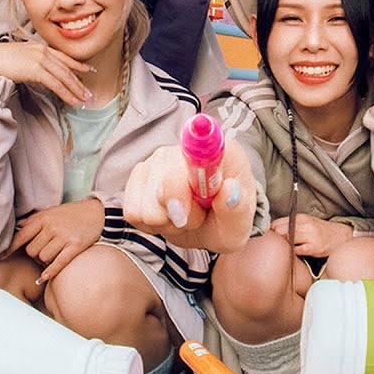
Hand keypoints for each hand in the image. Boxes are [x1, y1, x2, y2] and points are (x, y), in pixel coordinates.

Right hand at [0, 42, 94, 105]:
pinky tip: (73, 102)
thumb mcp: (18, 57)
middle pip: (66, 69)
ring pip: (64, 77)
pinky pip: (56, 84)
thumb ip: (30, 62)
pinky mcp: (36, 70)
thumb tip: (37, 72)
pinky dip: (66, 94)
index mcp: (38, 47)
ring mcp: (40, 60)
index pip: (63, 56)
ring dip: (76, 90)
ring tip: (85, 100)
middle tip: (89, 93)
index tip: (88, 70)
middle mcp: (42, 51)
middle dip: (79, 82)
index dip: (77, 64)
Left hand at [6, 199, 104, 282]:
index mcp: (43, 218)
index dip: (7, 249)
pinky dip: (50, 271)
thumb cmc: (72, 213)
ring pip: (43, 258)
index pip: (20, 236)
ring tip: (53, 255)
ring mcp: (63, 237)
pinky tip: (45, 277)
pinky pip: (59, 262)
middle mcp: (51, 227)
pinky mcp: (75, 246)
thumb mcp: (52, 211)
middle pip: (31, 251)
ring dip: (45, 261)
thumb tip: (18, 226)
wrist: (99, 212)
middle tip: (44, 251)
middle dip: (35, 255)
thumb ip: (34, 220)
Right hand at [123, 139, 257, 253]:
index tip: (190, 206)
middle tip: (199, 216)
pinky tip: (167, 218)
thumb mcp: (239, 224)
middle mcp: (182, 150)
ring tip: (185, 218)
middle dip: (183, 214)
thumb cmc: (227, 218)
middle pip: (165, 184)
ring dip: (166, 221)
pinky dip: (149, 224)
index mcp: (217, 152)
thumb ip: (237, 208)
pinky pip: (133, 211)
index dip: (187, 181)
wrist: (210, 223)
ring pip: (147, 206)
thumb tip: (230, 188)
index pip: (194, 151)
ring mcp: (157, 161)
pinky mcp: (138, 177)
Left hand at [269, 215, 352, 257]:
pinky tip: (297, 252)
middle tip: (279, 244)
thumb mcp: (306, 223)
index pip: (277, 223)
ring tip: (288, 248)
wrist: (340, 236)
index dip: (272, 231)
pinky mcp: (313, 247)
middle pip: (279, 231)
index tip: (273, 237)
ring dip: (285, 245)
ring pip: (287, 240)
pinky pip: (296, 251)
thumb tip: (272, 230)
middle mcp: (305, 225)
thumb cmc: (320, 230)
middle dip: (276, 239)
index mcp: (301, 218)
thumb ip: (291, 224)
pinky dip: (294, 252)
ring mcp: (310, 236)